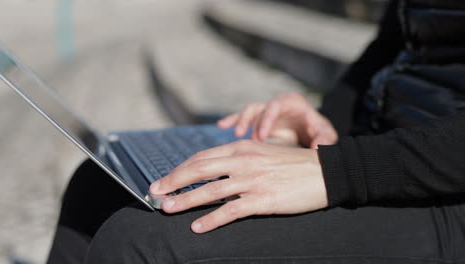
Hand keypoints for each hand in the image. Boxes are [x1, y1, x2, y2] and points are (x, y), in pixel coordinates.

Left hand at [150, 140, 328, 232]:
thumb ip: (239, 157)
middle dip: (173, 181)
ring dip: (185, 200)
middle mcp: (244, 161)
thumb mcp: (262, 153)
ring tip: (167, 209)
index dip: (180, 168)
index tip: (165, 178)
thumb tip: (215, 168)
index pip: (202, 157)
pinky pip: (231, 210)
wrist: (325, 172)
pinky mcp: (263, 199)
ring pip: (210, 190)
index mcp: (242, 147)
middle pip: (200, 170)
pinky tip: (198, 227)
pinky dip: (212, 220)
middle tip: (155, 192)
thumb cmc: (293, 164)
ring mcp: (253, 180)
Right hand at [217, 92, 337, 148]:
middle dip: (250, 121)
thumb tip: (316, 148)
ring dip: (240, 121)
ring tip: (236, 135)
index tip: (261, 136)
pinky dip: (233, 120)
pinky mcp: (260, 120)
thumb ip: (324, 139)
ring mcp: (267, 112)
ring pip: (250, 111)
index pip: (276, 105)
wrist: (314, 133)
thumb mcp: (326, 134)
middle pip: (259, 107)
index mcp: (293, 103)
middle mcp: (278, 104)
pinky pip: (244, 118)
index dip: (266, 119)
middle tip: (245, 137)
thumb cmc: (319, 132)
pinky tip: (222, 126)